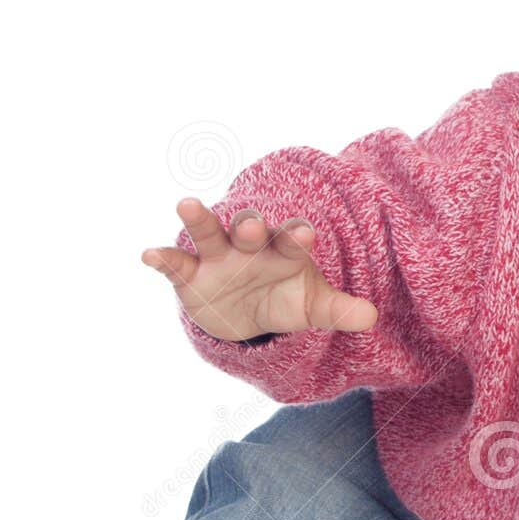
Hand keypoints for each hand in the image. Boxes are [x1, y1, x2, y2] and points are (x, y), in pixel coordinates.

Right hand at [141, 197, 379, 342]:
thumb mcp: (312, 307)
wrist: (246, 315)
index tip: (305, 235)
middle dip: (250, 226)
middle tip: (252, 227)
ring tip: (186, 203)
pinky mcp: (189, 274)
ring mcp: (217, 256)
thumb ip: (338, 309)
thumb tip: (371, 317)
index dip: (297, 236)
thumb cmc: (283, 299)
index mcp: (282, 249)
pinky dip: (162, 257)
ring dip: (199, 218)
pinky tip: (148, 254)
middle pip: (249, 227)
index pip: (291, 238)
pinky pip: (174, 262)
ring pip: (207, 231)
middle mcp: (248, 245)